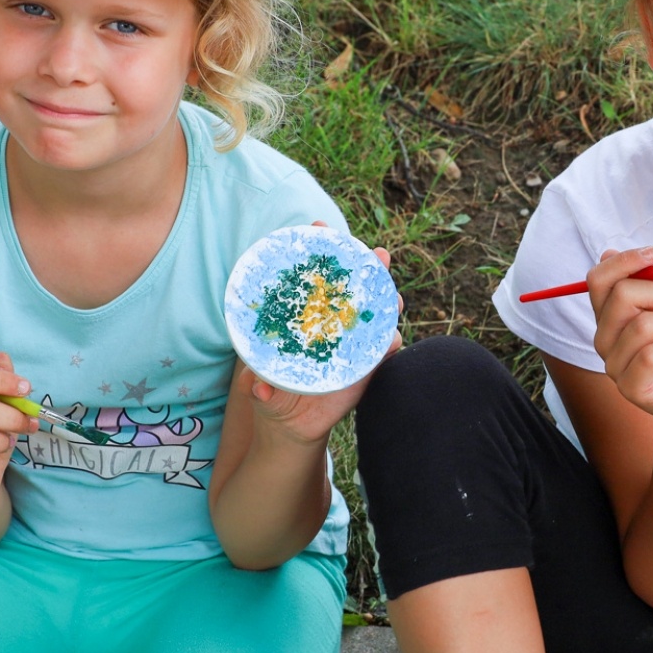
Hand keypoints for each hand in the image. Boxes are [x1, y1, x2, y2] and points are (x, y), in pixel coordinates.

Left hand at [247, 239, 401, 444]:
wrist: (288, 425)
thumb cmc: (272, 393)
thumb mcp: (261, 386)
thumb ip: (260, 386)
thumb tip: (258, 389)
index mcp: (307, 318)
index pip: (315, 278)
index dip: (321, 252)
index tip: (320, 226)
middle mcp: (333, 326)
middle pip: (354, 290)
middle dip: (370, 269)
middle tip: (378, 255)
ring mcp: (352, 347)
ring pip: (376, 317)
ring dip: (388, 303)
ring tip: (394, 297)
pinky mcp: (365, 371)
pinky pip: (382, 354)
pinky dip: (389, 346)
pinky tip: (392, 339)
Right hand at [588, 247, 652, 429]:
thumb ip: (646, 284)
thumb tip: (609, 252)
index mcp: (609, 317)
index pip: (598, 280)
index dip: (624, 261)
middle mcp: (604, 339)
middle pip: (621, 296)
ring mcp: (614, 365)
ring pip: (643, 325)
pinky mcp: (631, 387)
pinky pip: (652, 355)